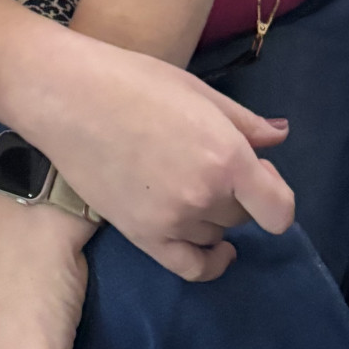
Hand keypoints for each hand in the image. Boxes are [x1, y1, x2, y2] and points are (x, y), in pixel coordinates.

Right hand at [33, 33, 293, 279]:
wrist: (68, 97)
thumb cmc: (134, 81)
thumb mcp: (198, 91)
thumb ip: (245, 122)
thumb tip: (280, 137)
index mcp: (226, 157)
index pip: (278, 209)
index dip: (275, 193)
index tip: (261, 175)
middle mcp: (205, 196)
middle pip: (243, 214)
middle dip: (238, 192)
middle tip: (210, 162)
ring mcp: (173, 221)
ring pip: (216, 233)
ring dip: (214, 213)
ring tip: (188, 181)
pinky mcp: (143, 236)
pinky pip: (191, 267)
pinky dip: (210, 263)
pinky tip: (217, 250)